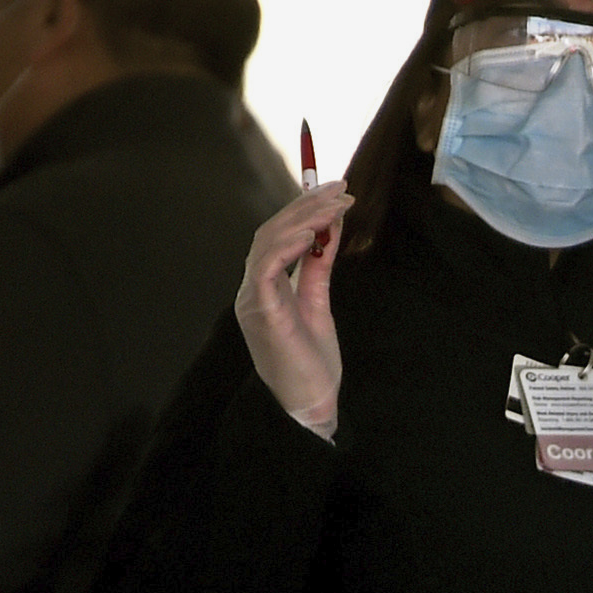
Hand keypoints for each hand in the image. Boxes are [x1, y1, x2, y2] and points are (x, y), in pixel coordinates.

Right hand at [236, 183, 353, 435]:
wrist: (309, 404)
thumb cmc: (312, 361)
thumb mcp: (318, 303)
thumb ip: (319, 266)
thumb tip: (330, 228)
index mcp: (265, 286)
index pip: (278, 235)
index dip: (304, 208)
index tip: (335, 191)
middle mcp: (253, 288)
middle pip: (272, 232)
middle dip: (306, 205)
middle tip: (339, 189)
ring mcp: (252, 299)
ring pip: (267, 243)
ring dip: (302, 219)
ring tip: (333, 205)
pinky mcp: (260, 312)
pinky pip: (265, 268)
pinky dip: (287, 246)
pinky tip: (312, 233)